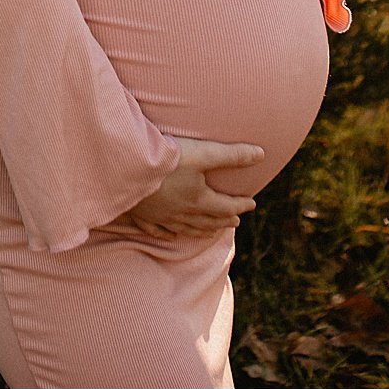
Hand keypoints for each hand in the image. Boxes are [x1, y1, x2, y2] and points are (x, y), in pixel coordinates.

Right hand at [116, 138, 266, 239]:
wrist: (126, 169)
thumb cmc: (166, 159)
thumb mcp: (203, 153)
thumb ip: (233, 155)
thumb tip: (262, 154)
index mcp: (199, 199)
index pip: (226, 205)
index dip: (241, 204)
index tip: (252, 204)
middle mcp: (182, 213)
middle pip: (209, 220)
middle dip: (224, 220)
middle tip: (236, 221)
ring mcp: (162, 217)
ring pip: (187, 228)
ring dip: (203, 230)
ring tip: (211, 231)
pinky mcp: (143, 216)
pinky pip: (159, 231)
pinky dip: (169, 234)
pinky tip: (172, 236)